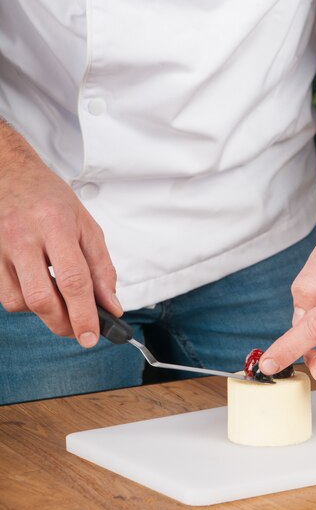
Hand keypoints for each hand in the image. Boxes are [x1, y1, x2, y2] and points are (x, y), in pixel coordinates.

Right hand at [0, 121, 121, 346]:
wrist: (10, 174)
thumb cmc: (50, 199)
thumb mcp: (86, 226)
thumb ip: (101, 268)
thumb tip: (111, 305)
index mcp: (56, 224)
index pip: (73, 280)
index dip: (84, 314)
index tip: (92, 335)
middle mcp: (24, 236)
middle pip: (42, 298)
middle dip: (64, 323)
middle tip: (79, 330)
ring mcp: (0, 247)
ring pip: (20, 302)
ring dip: (44, 313)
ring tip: (59, 301)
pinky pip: (5, 296)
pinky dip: (25, 302)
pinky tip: (37, 288)